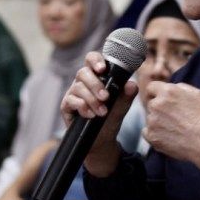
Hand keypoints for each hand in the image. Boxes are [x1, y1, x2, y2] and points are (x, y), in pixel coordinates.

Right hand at [60, 51, 137, 176]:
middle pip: (83, 72)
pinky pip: (71, 101)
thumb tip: (132, 85)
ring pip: (78, 87)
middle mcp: (83, 82)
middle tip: (106, 97)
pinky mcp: (67, 106)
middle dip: (95, 84)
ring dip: (92, 99)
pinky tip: (91, 115)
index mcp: (96, 76)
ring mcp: (73, 93)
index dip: (95, 60)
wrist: (102, 140)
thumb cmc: (111, 119)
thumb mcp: (122, 108)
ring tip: (102, 112)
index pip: (92, 60)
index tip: (103, 68)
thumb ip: (127, 95)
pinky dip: (82, 107)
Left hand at [144, 82, 199, 182]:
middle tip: (175, 119)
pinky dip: (155, 135)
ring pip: (150, 119)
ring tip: (176, 130)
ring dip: (158, 122)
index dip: (156, 94)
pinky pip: (147, 133)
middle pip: (151, 104)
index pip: (151, 87)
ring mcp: (152, 121)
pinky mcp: (151, 136)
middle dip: (159, 109)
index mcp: (168, 91)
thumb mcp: (198, 94)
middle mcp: (157, 104)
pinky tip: (169, 137)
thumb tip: (170, 88)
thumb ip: (180, 88)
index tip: (162, 100)